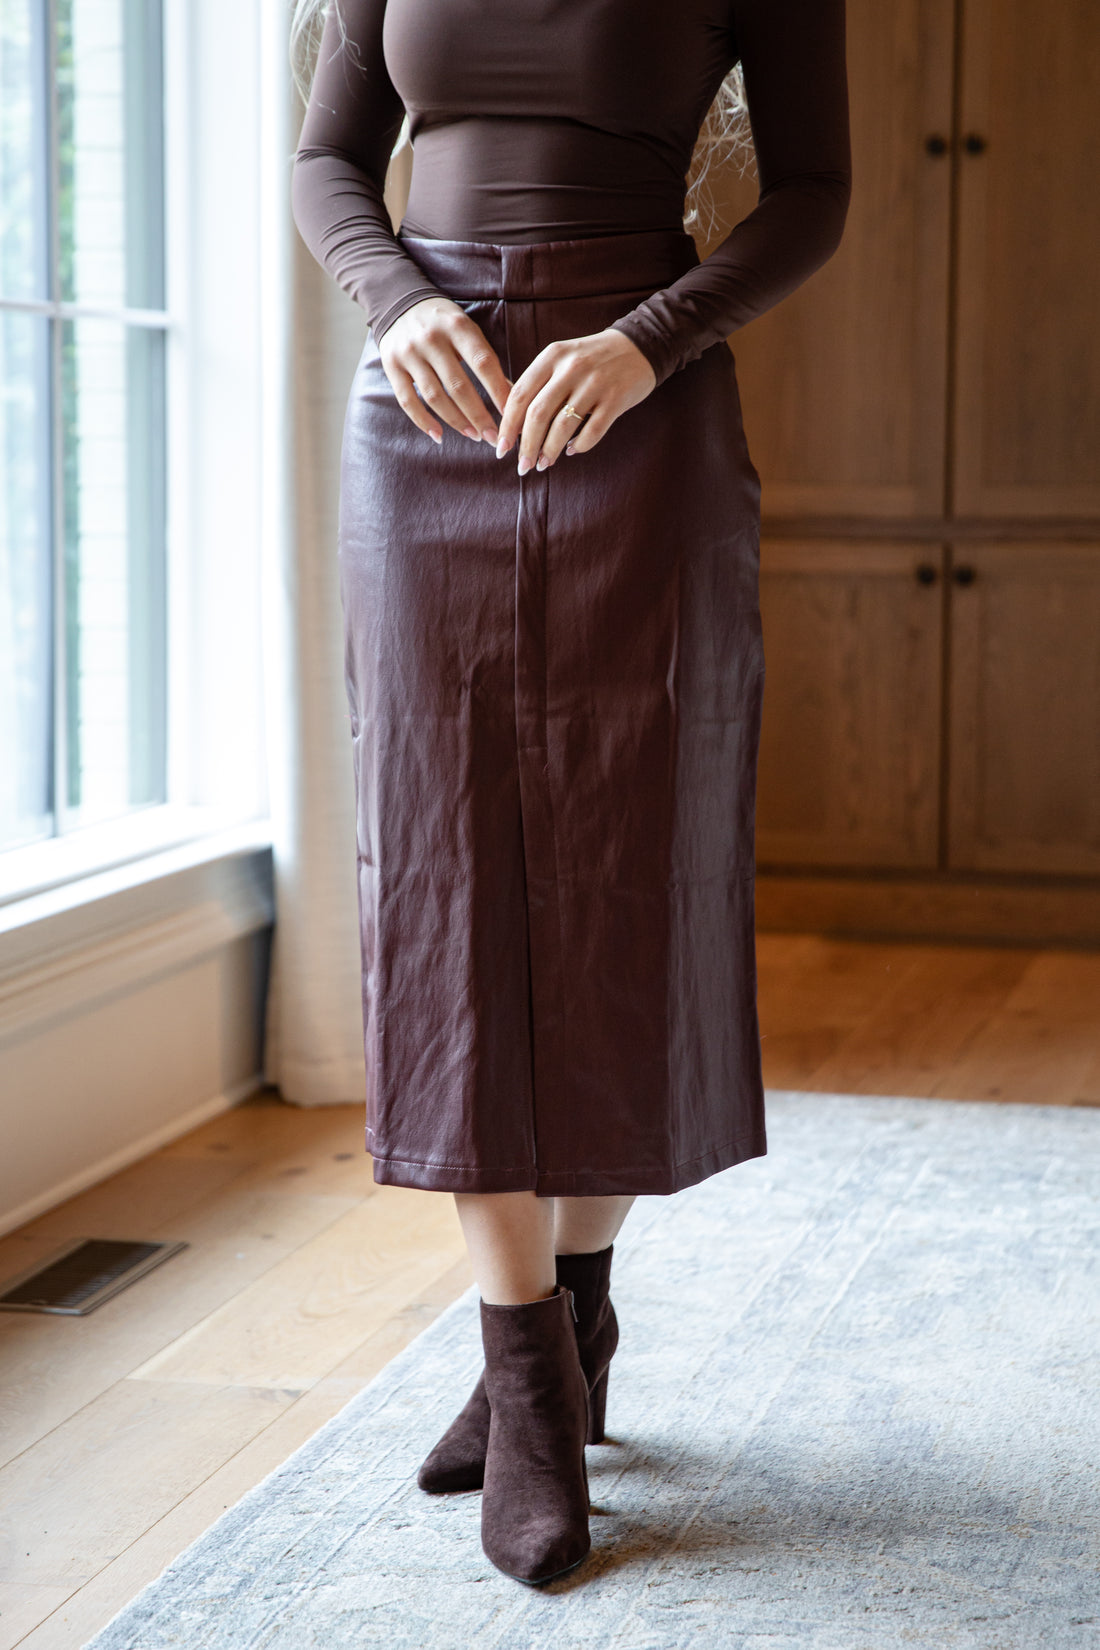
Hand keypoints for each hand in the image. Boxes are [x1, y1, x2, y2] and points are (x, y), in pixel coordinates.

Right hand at [378, 296, 512, 446]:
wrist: (398, 302)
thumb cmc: (443, 323)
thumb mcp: (467, 330)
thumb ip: (485, 360)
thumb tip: (510, 397)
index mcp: (457, 326)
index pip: (483, 363)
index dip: (498, 392)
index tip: (512, 416)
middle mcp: (432, 339)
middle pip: (458, 386)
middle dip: (479, 416)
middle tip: (494, 437)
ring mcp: (409, 353)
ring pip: (435, 397)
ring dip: (457, 421)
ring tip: (474, 436)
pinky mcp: (391, 366)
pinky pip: (407, 401)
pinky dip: (424, 422)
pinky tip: (439, 436)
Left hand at [495, 329, 657, 472]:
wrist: (639, 346)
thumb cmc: (592, 359)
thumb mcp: (561, 359)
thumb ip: (539, 384)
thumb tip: (513, 426)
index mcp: (551, 356)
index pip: (520, 395)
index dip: (508, 425)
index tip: (502, 448)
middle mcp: (571, 367)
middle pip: (538, 415)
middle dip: (527, 447)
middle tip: (523, 466)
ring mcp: (595, 383)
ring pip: (563, 426)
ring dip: (550, 451)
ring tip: (544, 464)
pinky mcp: (616, 399)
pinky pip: (592, 431)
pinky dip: (580, 446)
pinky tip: (573, 450)